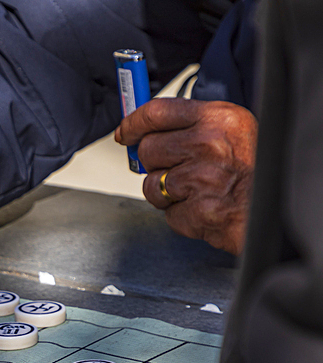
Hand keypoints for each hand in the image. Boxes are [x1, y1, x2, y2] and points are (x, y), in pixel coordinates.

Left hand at [114, 98, 255, 254]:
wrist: (274, 211)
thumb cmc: (253, 172)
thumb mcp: (232, 132)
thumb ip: (192, 126)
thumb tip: (145, 129)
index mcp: (219, 118)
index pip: (158, 111)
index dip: (134, 123)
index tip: (125, 132)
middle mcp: (209, 144)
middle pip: (148, 149)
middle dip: (154, 163)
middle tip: (179, 169)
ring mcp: (201, 177)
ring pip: (151, 182)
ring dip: (165, 191)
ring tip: (195, 191)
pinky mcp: (196, 208)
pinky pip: (166, 210)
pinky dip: (179, 213)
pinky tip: (201, 207)